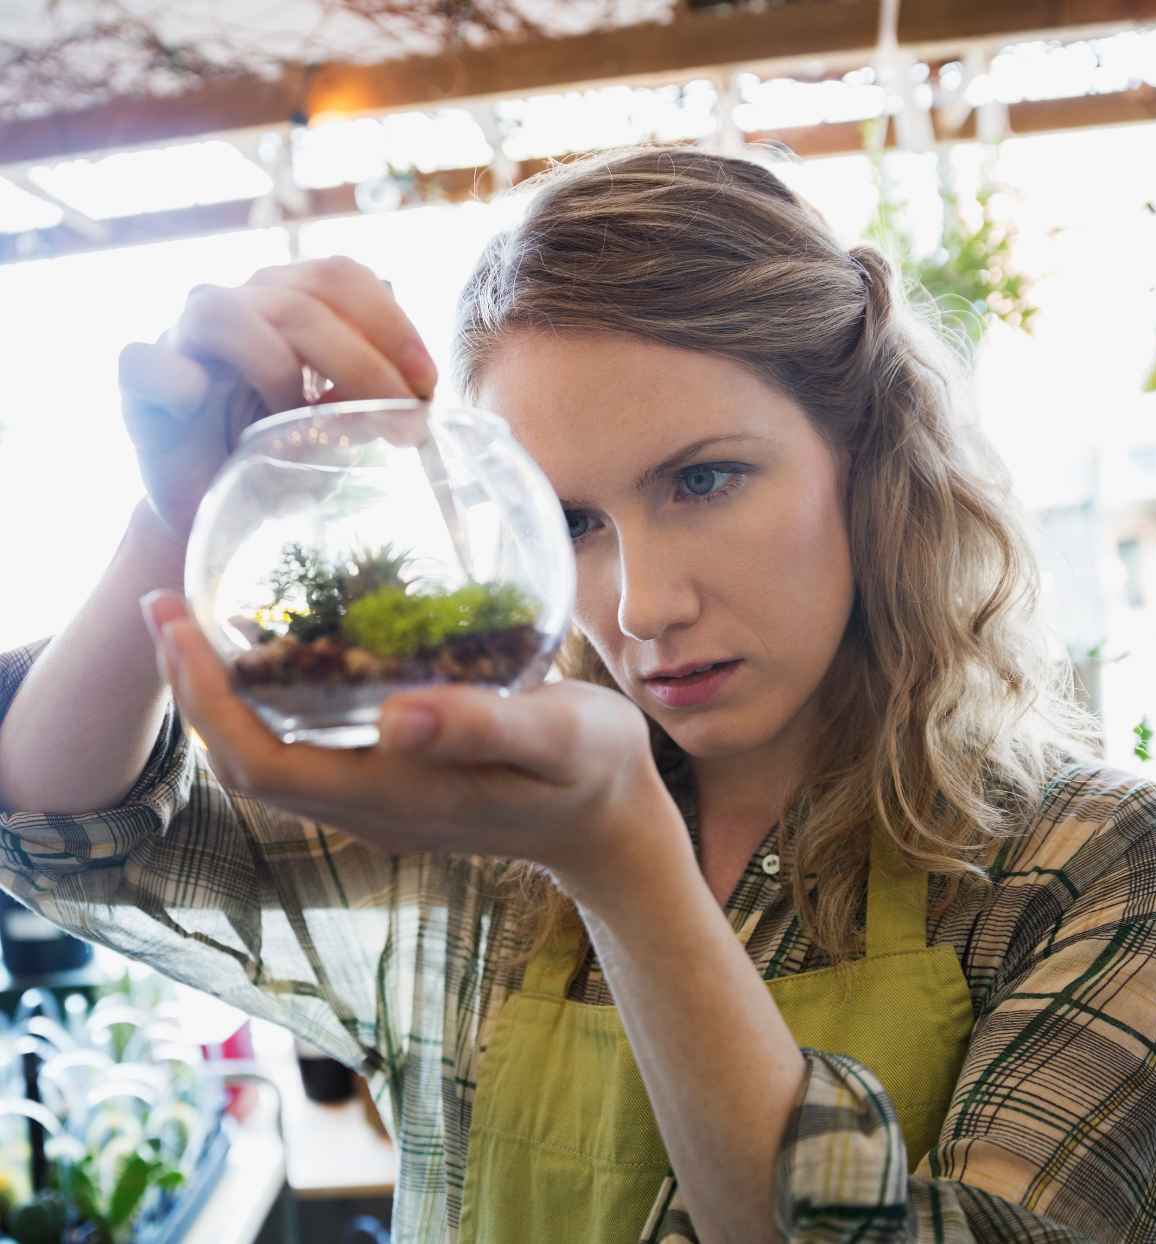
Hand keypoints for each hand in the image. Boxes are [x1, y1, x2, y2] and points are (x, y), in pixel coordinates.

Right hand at [119, 257, 437, 538]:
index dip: (390, 323)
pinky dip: (172, 379)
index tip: (428, 386)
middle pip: (298, 300)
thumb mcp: (348, 424)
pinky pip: (143, 365)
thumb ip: (380, 399)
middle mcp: (239, 308)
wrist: (221, 507)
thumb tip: (425, 405)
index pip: (340, 278)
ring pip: (226, 315)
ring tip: (303, 424)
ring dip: (280, 370)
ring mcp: (184, 342)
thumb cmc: (290, 457)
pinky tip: (198, 401)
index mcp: (290, 304)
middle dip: (361, 364)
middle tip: (399, 424)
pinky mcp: (142, 388)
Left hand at [139, 592, 671, 890]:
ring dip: (222, 695)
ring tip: (202, 619)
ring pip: (267, 757)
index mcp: (396, 797)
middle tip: (167, 606)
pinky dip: (268, 698)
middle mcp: (369, 804)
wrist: (608, 820)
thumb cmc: (591, 771)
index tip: (175, 623)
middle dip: (193, 691)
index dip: (207, 702)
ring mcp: (376, 798)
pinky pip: (303, 746)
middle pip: (245, 763)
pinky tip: (283, 646)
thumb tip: (397, 715)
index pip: (263, 764)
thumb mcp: (557, 739)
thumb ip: (486, 728)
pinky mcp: (390, 781)